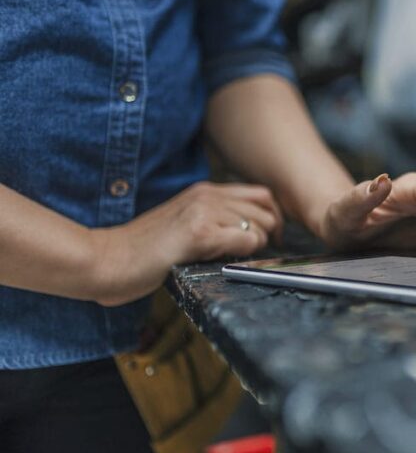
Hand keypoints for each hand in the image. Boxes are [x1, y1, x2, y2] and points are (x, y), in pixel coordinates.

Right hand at [90, 182, 281, 305]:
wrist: (106, 260)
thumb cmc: (141, 252)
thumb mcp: (184, 225)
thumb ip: (215, 221)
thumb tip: (253, 234)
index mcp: (205, 191)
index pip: (261, 195)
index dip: (271, 218)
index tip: (267, 240)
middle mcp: (207, 195)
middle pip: (267, 210)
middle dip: (267, 236)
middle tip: (250, 254)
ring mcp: (204, 211)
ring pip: (260, 226)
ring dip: (253, 247)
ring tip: (227, 257)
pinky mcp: (199, 232)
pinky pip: (247, 241)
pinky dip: (243, 254)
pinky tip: (218, 259)